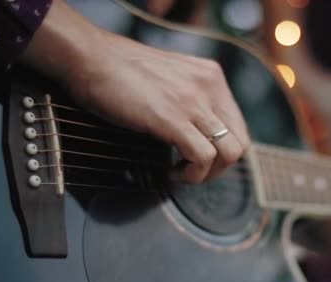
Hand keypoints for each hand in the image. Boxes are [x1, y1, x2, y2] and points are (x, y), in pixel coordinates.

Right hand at [21, 0, 249, 183]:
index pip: (239, 126)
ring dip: (206, 174)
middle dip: (219, 168)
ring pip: (227, 153)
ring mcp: (194, 101)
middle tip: (193, 172)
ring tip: (181, 173)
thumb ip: (191, 98)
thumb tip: (198, 131)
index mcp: (211, 78)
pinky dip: (191, 174)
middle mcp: (209, 87)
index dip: (223, 151)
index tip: (202, 160)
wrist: (91, 58)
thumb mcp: (171, 79)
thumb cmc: (121, 71)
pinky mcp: (173, 117)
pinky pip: (202, 157)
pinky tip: (171, 171)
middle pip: (240, 143)